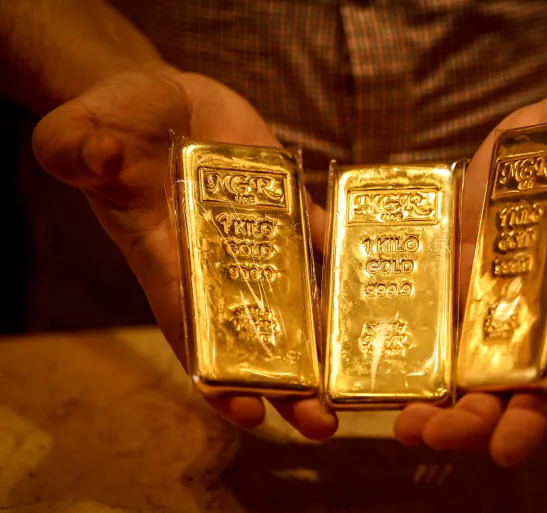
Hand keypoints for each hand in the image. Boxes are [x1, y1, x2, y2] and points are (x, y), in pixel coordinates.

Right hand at [32, 69, 336, 438]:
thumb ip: (80, 150)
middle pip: (256, 336)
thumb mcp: (81, 133)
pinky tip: (369, 285)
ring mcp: (256, 237)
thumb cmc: (112, 123)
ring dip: (324, 338)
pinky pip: (318, 237)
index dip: (219, 378)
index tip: (248, 414)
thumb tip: (97, 155)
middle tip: (321, 423)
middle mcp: (216, 263)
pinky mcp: (285, 205)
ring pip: (296, 298)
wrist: (159, 97)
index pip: (194, 334)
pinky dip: (340, 258)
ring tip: (354, 378)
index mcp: (165, 262)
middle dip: (286, 383)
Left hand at [394, 97, 546, 465]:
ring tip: (397, 417)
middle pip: (494, 376)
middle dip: (465, 414)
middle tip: (428, 437)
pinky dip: (405, 322)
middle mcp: (528, 303)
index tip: (505, 451)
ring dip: (426, 385)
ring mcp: (488, 279)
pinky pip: (430, 292)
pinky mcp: (459, 250)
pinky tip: (371, 346)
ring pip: (453, 346)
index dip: (532, 417)